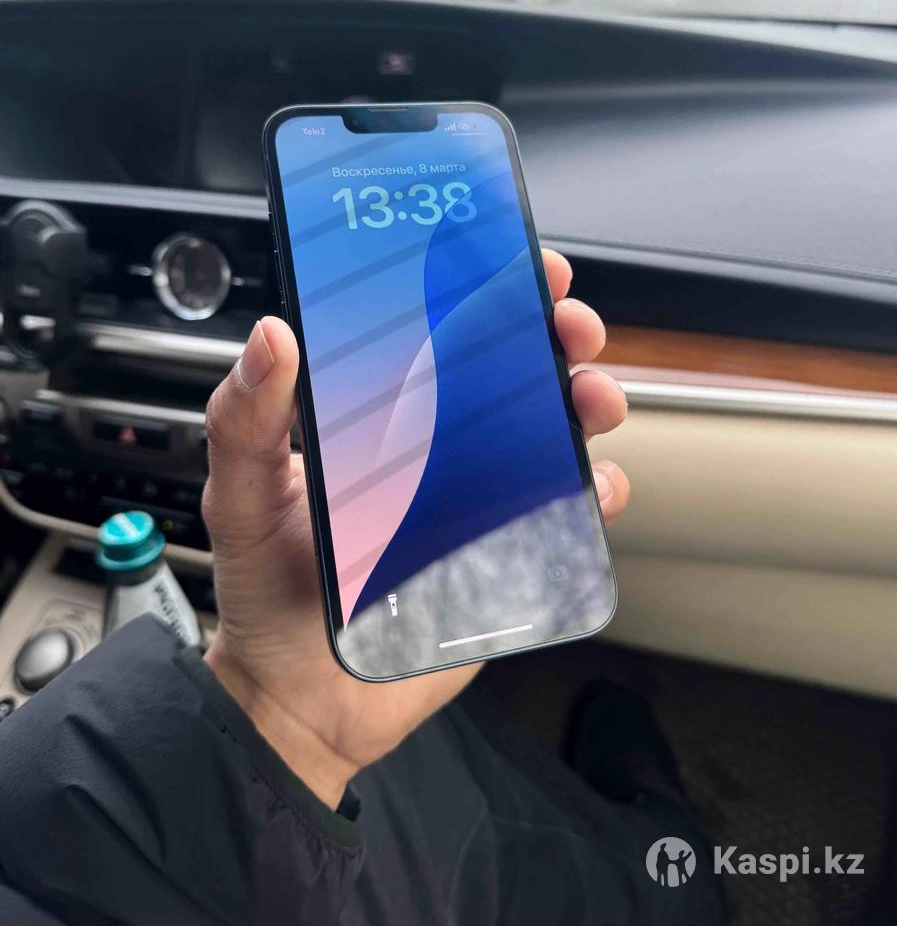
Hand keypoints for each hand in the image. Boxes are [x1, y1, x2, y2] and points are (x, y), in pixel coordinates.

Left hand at [202, 249, 628, 808]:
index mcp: (378, 416)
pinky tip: (589, 484)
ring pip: (552, 430)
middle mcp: (437, 446)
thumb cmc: (267, 592)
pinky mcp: (508, 553)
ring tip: (590, 398)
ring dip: (586, 400)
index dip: (480, 289)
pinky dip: (592, 491)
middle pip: (511, 371)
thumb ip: (244, 420)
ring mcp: (479, 497)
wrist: (301, 700)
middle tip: (567, 323)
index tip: (509, 259)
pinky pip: (565, 511)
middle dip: (553, 334)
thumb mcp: (241, 496)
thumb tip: (271, 336)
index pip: (437, 333)